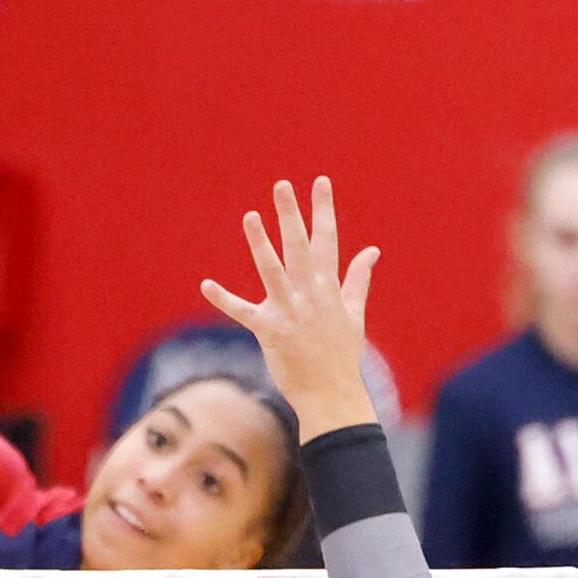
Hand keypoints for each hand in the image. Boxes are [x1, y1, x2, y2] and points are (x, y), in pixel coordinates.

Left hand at [200, 176, 381, 438]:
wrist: (332, 395)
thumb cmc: (341, 354)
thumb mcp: (354, 314)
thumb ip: (358, 279)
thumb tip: (372, 250)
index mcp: (329, 289)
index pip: (328, 241)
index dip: (323, 210)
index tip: (319, 182)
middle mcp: (310, 295)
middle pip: (300, 248)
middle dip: (292, 215)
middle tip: (282, 185)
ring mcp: (290, 312)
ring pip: (273, 271)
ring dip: (261, 244)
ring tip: (250, 216)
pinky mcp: (270, 332)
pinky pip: (244, 313)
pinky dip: (224, 300)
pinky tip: (206, 285)